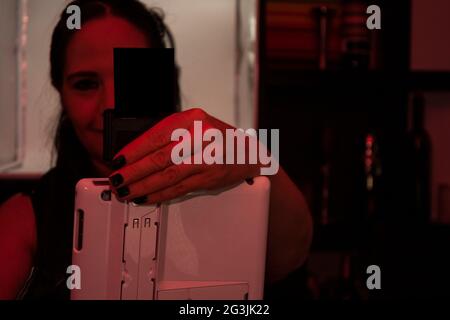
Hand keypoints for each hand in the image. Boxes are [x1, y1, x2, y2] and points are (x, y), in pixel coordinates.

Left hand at [107, 108, 261, 204]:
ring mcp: (207, 158)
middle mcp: (201, 137)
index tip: (117, 161)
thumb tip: (135, 155)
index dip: (134, 151)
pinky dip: (161, 194)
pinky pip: (179, 188)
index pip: (156, 136)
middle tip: (117, 180)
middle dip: (134, 172)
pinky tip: (147, 197)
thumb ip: (169, 136)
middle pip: (160, 157)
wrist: (247, 151)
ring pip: (168, 175)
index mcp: (192, 119)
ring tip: (127, 192)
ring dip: (144, 186)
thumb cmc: (216, 137)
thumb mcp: (194, 125)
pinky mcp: (210, 177)